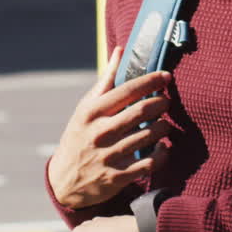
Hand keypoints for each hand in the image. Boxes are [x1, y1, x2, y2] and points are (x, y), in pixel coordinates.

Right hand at [48, 47, 173, 208]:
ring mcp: (109, 155)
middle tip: (166, 102)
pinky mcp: (118, 176)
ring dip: (164, 127)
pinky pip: (150, 163)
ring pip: (149, 136)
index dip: (151, 81)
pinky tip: (163, 147)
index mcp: (92, 112)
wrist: (64, 181)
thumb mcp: (85, 108)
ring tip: (165, 123)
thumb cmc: (80, 136)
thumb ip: (106, 81)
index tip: (166, 76)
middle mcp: (100, 132)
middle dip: (161, 103)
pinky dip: (162, 154)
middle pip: (142, 111)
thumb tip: (120, 51)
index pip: (128, 90)